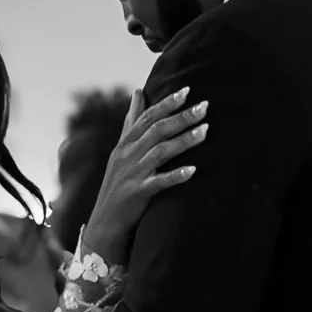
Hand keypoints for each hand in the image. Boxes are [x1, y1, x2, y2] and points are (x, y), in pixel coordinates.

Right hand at [79, 86, 207, 259]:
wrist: (105, 221)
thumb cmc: (118, 182)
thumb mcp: (121, 150)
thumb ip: (131, 121)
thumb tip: (138, 92)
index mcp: (125, 143)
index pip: (147, 117)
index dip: (167, 103)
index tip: (187, 90)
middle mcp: (128, 155)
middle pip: (157, 130)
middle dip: (181, 117)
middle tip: (204, 106)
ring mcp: (132, 174)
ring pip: (160, 152)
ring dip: (184, 140)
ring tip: (205, 130)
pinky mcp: (138, 194)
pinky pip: (158, 182)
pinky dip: (175, 175)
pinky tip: (193, 171)